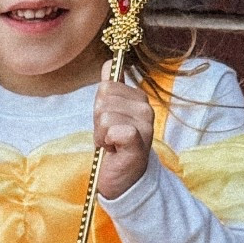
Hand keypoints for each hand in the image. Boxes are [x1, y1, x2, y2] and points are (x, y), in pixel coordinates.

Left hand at [93, 59, 152, 199]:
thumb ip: (112, 88)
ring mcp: (144, 125)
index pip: (106, 86)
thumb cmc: (116, 145)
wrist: (124, 178)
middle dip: (98, 122)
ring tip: (111, 144)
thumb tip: (108, 64)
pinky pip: (114, 130)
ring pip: (105, 116)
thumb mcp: (111, 113)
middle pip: (103, 100)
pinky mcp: (138, 141)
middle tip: (109, 136)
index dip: (99, 107)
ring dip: (101, 134)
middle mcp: (145, 108)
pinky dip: (107, 142)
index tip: (108, 123)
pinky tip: (114, 150)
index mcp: (138, 98)